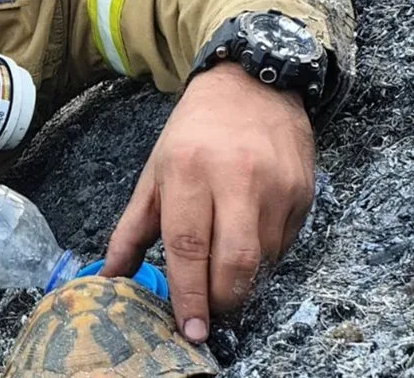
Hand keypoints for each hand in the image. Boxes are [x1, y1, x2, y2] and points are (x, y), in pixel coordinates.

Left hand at [101, 63, 314, 342]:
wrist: (249, 85)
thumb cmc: (192, 134)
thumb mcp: (154, 174)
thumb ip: (132, 229)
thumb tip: (110, 276)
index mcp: (188, 171)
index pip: (188, 245)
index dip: (189, 293)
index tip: (189, 328)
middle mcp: (236, 178)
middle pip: (234, 262)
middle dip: (221, 299)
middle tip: (208, 312)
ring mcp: (276, 186)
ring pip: (262, 259)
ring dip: (241, 277)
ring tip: (222, 265)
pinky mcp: (303, 192)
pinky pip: (284, 244)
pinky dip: (263, 255)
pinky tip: (246, 236)